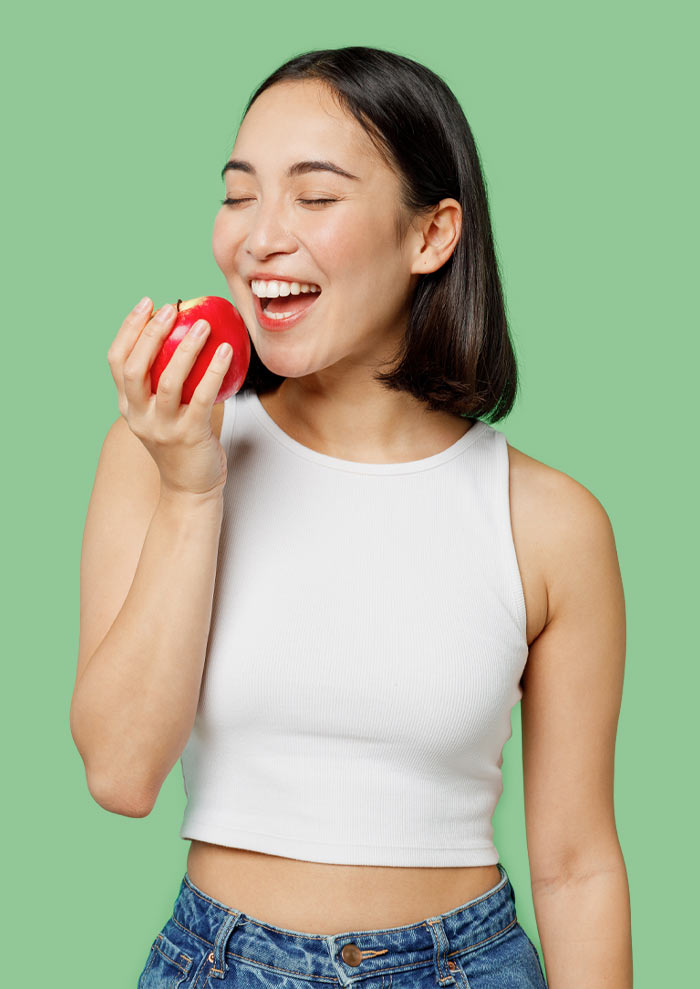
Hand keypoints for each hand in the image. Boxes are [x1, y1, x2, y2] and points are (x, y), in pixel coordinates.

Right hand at [107, 298, 233, 497]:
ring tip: (203, 324)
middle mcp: (139, 416)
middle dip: (150, 333)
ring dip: (185, 348)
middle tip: (172, 308)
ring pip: (168, 381)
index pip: (117, 361)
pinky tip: (226, 350)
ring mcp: (162, 428)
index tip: (147, 304)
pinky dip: (214, 371)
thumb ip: (164, 382)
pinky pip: (202, 397)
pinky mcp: (189, 436)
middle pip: (135, 368)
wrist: (191, 489)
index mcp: (128, 407)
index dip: (129, 329)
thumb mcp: (163, 413)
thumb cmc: (183, 444)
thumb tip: (185, 334)